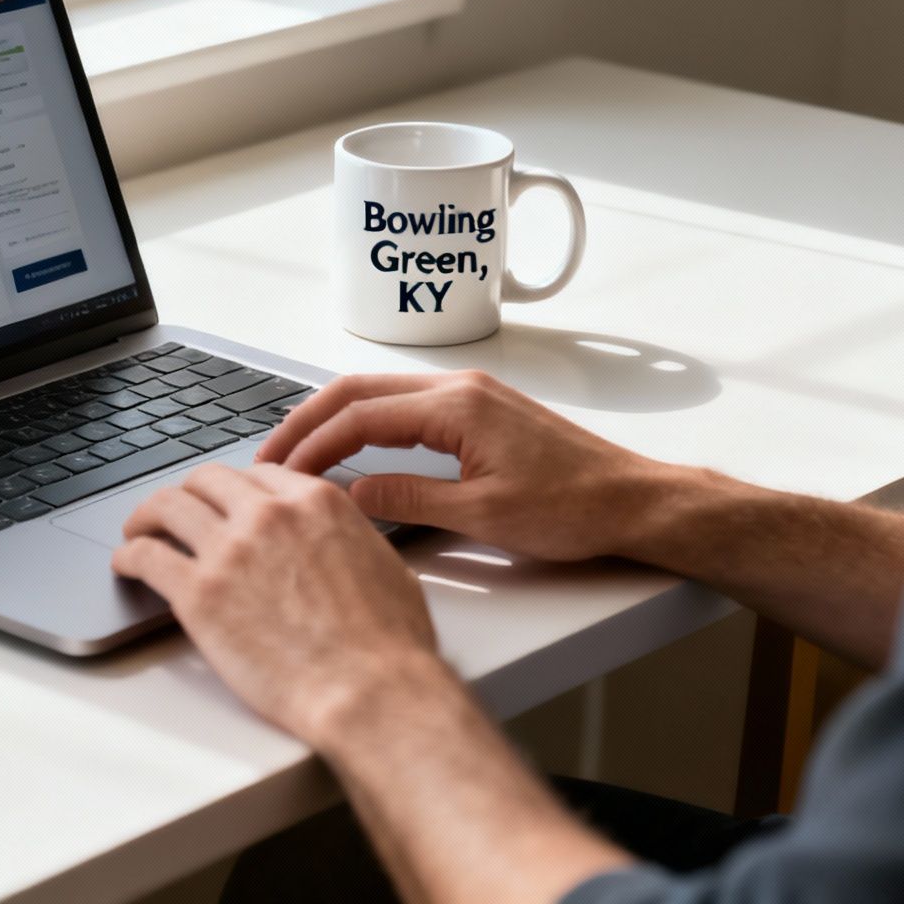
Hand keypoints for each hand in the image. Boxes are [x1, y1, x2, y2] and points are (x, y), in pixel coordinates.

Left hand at [113, 462, 438, 744]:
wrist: (369, 692)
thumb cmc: (388, 647)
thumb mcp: (385, 567)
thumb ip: (351, 541)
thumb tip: (341, 545)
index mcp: (315, 502)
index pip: (258, 473)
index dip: (234, 488)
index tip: (222, 503)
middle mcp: (268, 515)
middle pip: (206, 480)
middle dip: (188, 493)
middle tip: (174, 513)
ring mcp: (229, 550)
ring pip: (167, 506)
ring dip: (146, 516)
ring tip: (137, 531)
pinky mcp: (198, 593)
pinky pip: (146, 556)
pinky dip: (128, 555)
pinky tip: (126, 565)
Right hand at [256, 371, 688, 562]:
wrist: (635, 501)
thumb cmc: (574, 509)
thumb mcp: (483, 515)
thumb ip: (409, 499)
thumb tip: (350, 496)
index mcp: (456, 407)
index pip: (358, 417)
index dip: (311, 446)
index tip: (279, 475)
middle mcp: (459, 387)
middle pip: (357, 390)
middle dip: (306, 422)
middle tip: (268, 457)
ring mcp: (471, 394)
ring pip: (378, 392)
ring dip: (333, 419)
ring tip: (298, 453)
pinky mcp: (480, 409)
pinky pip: (404, 404)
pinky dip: (365, 421)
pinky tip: (351, 446)